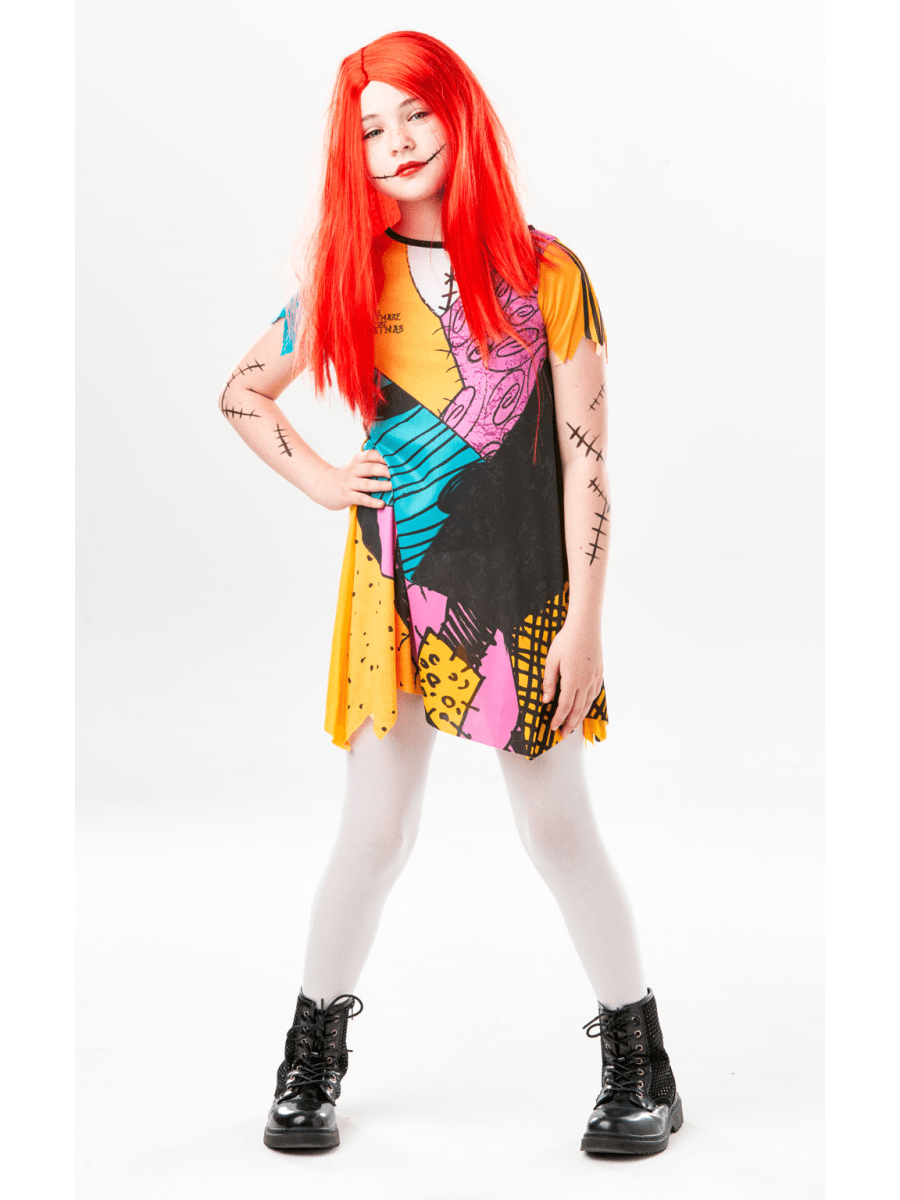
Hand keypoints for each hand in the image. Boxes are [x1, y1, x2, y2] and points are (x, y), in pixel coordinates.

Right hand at [312, 449, 391, 511]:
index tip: (398, 459)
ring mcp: (349, 483)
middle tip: (400, 473)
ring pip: (367, 484)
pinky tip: (381, 504)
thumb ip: (370, 463)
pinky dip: (372, 501)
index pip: (371, 455)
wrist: (322, 485)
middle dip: (385, 470)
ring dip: (381, 485)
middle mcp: (353, 470)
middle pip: (371, 468)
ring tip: (393, 487)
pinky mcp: (346, 496)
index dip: (383, 456)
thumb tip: (394, 466)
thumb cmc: (346, 476)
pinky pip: (361, 498)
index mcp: (357, 461)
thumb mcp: (355, 465)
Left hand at [541, 616, 603, 737]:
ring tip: (573, 727)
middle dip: (569, 724)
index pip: (565, 706)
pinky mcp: (599, 673)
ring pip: (587, 704)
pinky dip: (588, 704)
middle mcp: (586, 682)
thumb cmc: (566, 641)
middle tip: (563, 735)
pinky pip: (594, 694)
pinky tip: (584, 708)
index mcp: (572, 680)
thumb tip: (546, 700)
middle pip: (578, 709)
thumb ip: (549, 682)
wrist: (585, 627)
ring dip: (580, 717)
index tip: (553, 728)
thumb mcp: (551, 660)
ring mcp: (594, 678)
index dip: (558, 719)